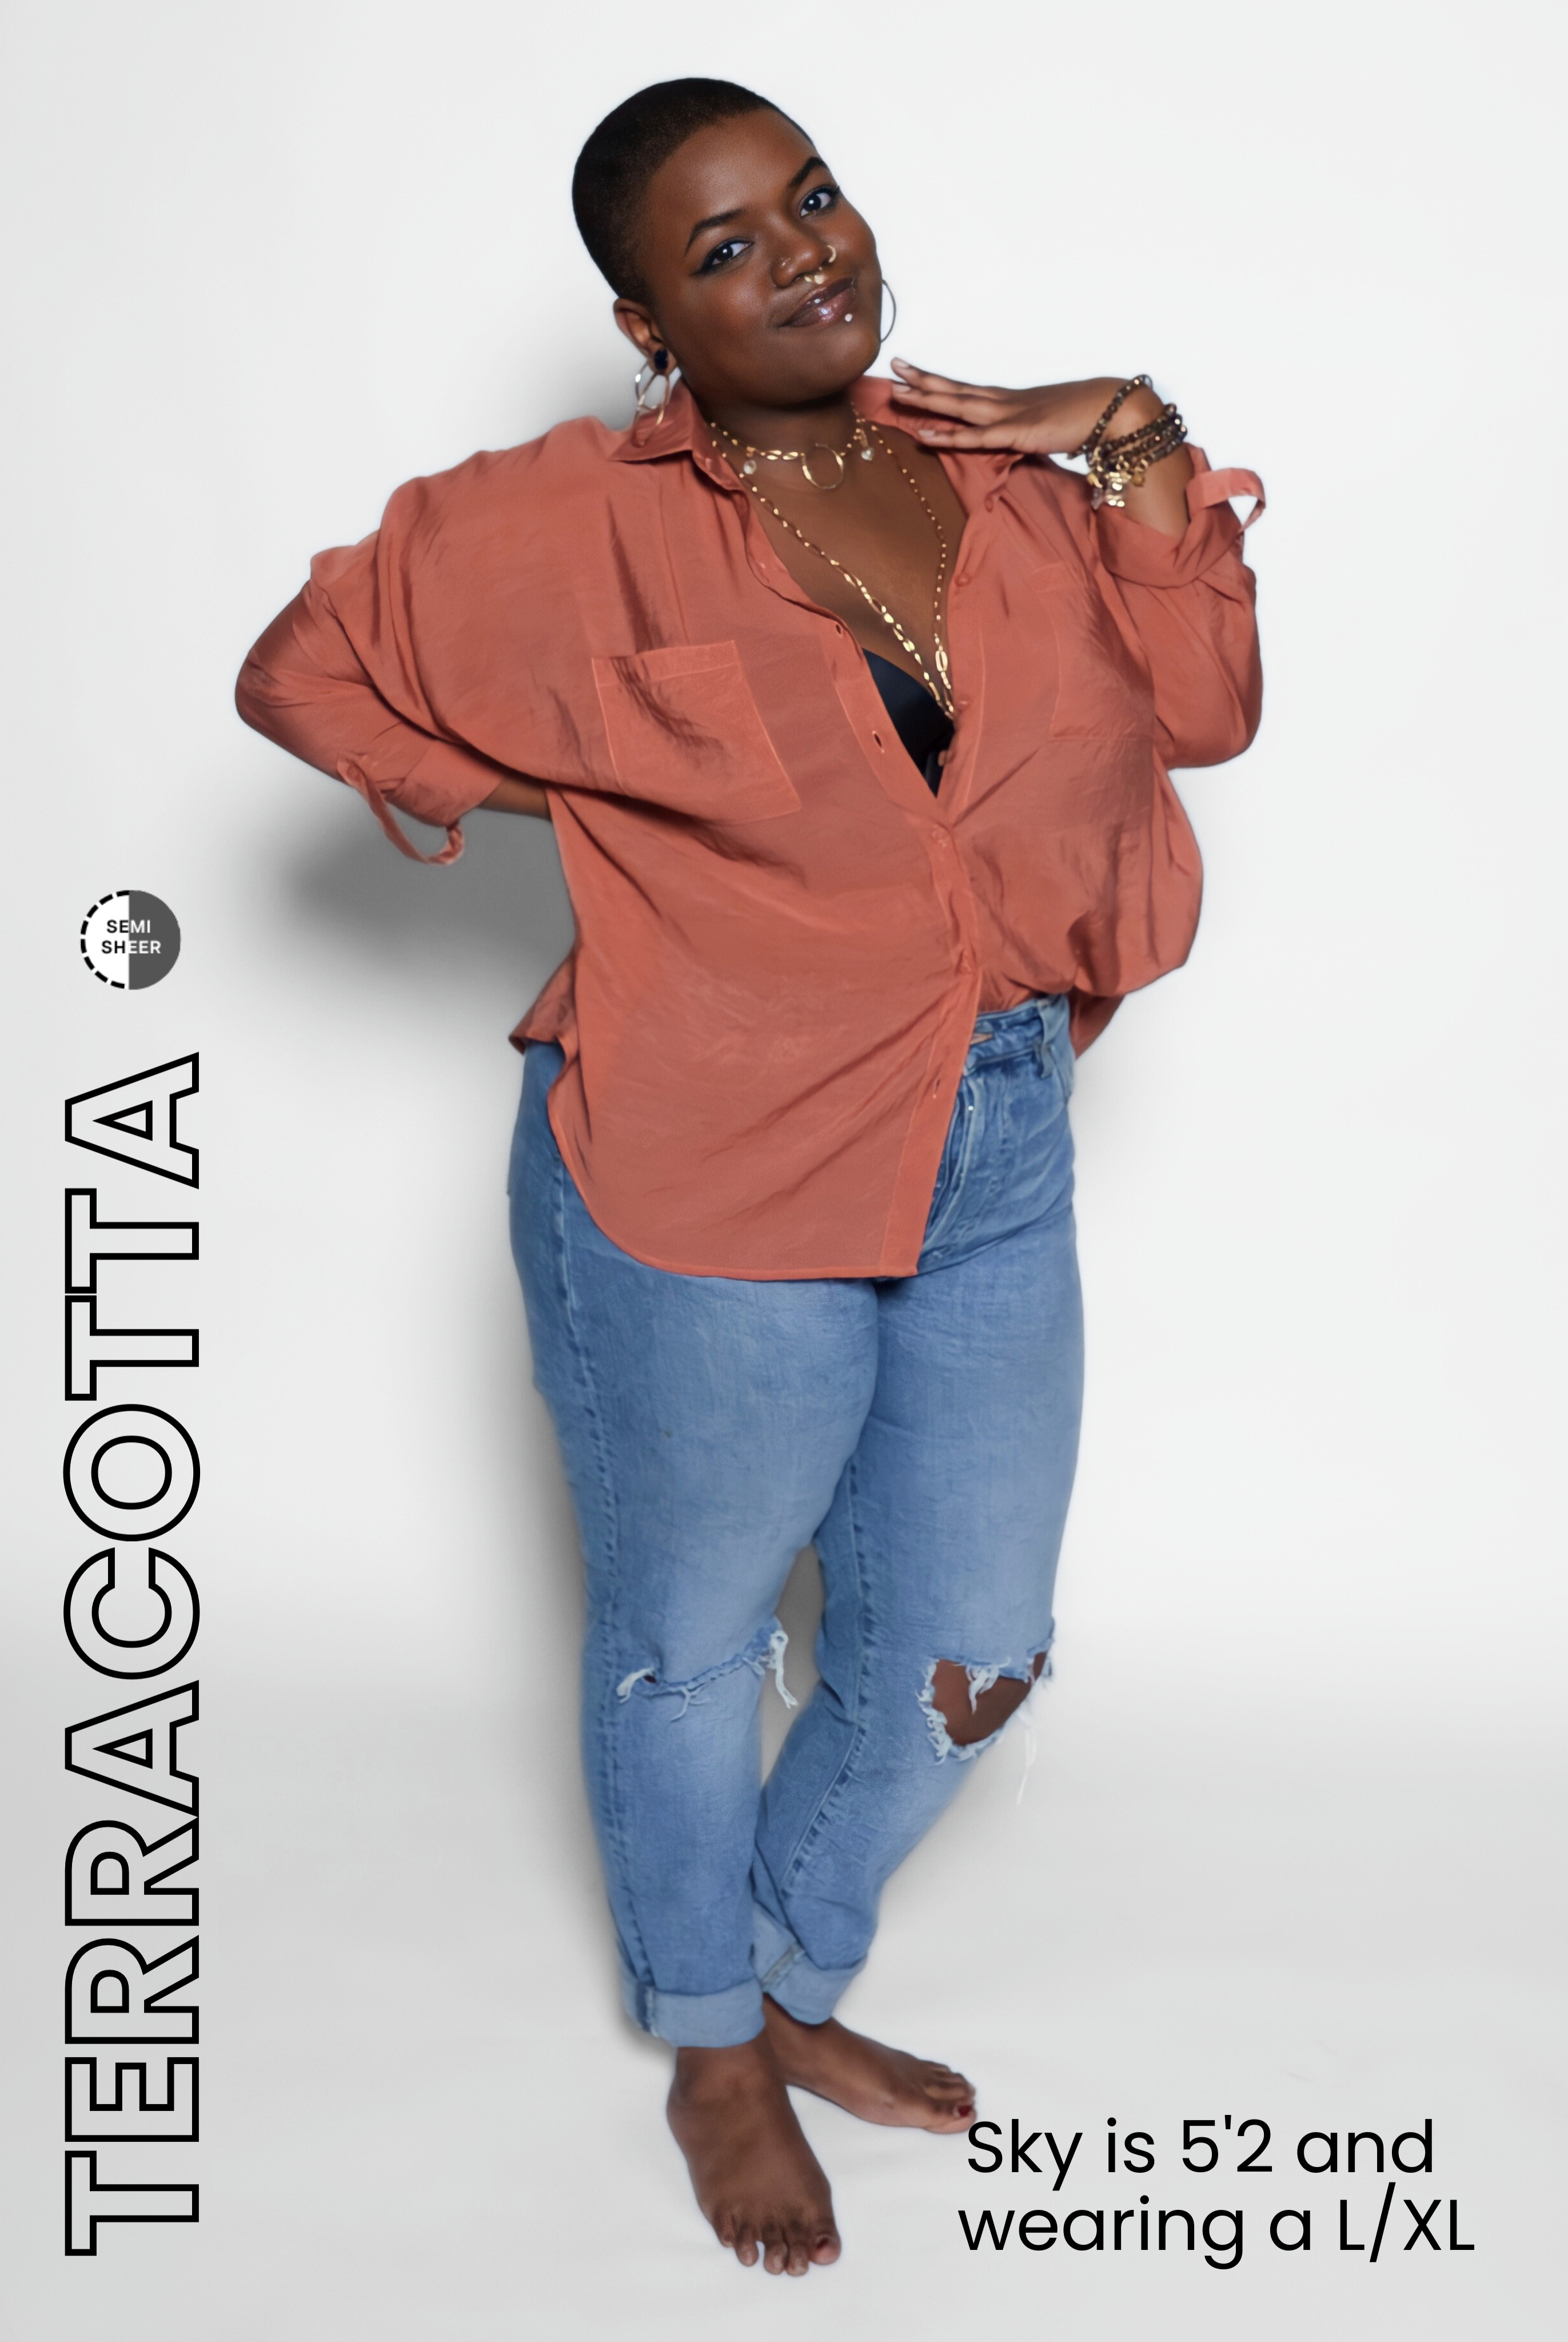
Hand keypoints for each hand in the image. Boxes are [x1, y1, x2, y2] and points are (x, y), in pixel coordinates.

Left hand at [888, 361, 1151, 457]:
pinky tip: (925, 434)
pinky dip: (948, 436)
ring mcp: (1007, 415)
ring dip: (927, 399)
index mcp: (1009, 400)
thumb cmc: (1086, 417)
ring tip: (897, 391)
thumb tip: (1023, 437)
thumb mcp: (1048, 425)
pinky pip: (975, 437)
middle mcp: (1003, 402)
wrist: (1113, 409)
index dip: (937, 380)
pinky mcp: (1015, 434)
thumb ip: (1029, 431)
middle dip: (922, 379)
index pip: (965, 388)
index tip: (912, 371)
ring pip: (957, 406)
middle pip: (954, 389)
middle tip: (892, 367)